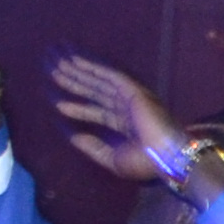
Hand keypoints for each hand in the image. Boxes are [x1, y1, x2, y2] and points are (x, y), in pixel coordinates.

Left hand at [49, 56, 200, 188]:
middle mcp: (128, 109)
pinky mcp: (133, 90)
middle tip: (55, 74)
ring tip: (59, 64)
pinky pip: (110, 76)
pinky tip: (76, 61)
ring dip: (80, 72)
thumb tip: (73, 138)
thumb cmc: (145, 162)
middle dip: (76, 84)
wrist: (168, 156)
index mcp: (126, 126)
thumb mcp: (113, 160)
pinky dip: (93, 68)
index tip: (59, 104)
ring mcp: (131, 98)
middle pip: (96, 93)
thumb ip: (93, 148)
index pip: (98, 112)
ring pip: (99, 82)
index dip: (79, 108)